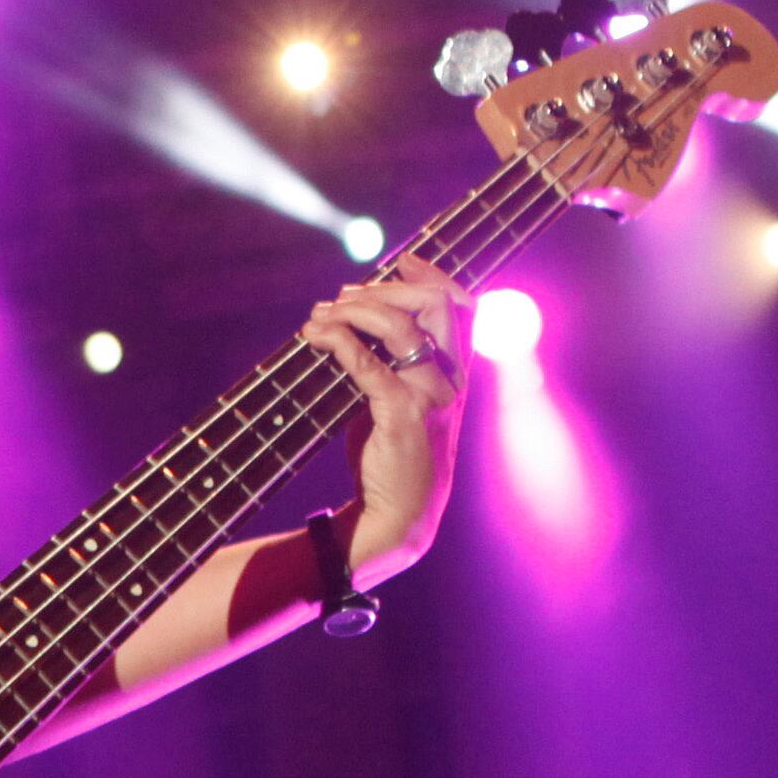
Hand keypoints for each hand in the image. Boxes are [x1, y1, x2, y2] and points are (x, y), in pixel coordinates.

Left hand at [302, 256, 467, 572]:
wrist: (399, 517)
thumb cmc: (393, 459)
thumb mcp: (398, 403)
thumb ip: (391, 366)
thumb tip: (354, 328)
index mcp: (456, 375)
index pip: (460, 308)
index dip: (432, 276)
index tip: (402, 260)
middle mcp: (451, 381)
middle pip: (434, 306)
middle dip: (385, 290)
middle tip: (343, 296)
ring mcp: (430, 399)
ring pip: (402, 329)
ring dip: (356, 312)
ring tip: (322, 314)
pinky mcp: (402, 417)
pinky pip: (370, 366)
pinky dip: (340, 343)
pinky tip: (317, 337)